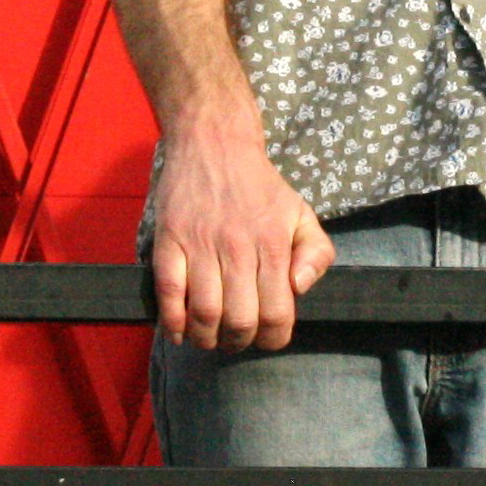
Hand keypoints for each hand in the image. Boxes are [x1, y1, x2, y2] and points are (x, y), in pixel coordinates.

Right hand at [148, 129, 332, 351]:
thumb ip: (316, 253)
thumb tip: (300, 289)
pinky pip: (168, 293)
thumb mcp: (302, 213)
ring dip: (207, 338)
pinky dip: (173, 321)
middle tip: (237, 340)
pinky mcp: (169, 241)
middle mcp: (237, 248)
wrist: (215, 142)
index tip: (268, 339)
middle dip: (240, 342)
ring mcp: (200, 245)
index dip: (273, 339)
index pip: (276, 314)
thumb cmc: (261, 186)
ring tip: (210, 338)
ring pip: (204, 313)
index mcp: (273, 244)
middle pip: (239, 320)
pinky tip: (180, 331)